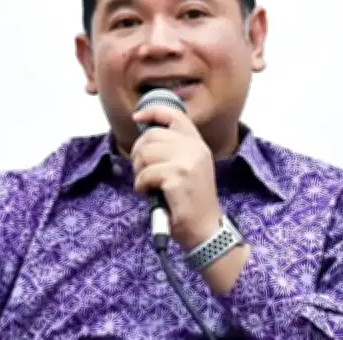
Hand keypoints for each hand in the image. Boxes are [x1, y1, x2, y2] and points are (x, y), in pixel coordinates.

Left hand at [131, 106, 222, 249]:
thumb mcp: (188, 169)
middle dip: (138, 153)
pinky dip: (141, 186)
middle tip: (141, 171)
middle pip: (152, 135)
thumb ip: (173, 151)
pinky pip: (145, 174)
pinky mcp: (178, 177)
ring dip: (139, 171)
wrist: (204, 230)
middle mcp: (195, 149)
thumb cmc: (189, 202)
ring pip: (145, 153)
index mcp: (198, 144)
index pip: (175, 115)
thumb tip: (144, 140)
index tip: (138, 118)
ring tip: (147, 184)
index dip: (153, 112)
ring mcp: (188, 161)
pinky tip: (150, 194)